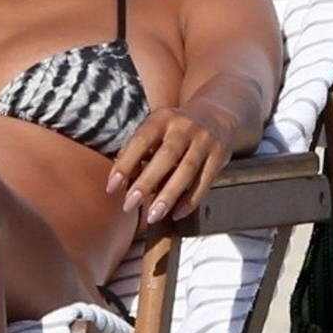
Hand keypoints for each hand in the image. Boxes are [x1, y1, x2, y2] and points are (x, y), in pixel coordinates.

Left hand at [105, 101, 235, 226]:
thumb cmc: (174, 129)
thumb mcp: (156, 129)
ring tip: (153, 216)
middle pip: (166, 157)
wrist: (216, 116)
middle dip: (146, 182)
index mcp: (162, 118)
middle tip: (129, 205)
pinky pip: (204, 181)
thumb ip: (138, 151)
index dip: (125, 164)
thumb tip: (119, 181)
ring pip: (187, 171)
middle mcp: (184, 127)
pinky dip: (190, 200)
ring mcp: (204, 141)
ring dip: (168, 196)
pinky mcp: (220, 156)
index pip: (141, 141)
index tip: (112, 186)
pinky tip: (176, 214)